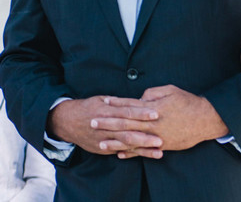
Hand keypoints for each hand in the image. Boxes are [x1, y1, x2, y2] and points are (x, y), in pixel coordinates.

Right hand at [47, 96, 161, 156]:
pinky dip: (132, 154)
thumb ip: (120, 101)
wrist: (66, 122)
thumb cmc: (90, 107)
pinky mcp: (102, 148)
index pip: (126, 111)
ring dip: (142, 148)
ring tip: (158, 150)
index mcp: (105, 110)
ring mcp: (102, 139)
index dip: (141, 113)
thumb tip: (140, 100)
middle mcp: (104, 126)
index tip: (156, 114)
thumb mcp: (102, 99)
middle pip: (126, 131)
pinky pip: (119, 151)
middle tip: (160, 139)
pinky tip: (145, 155)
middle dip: (144, 136)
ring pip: (124, 144)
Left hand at [100, 85, 227, 158]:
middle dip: (108, 122)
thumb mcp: (172, 90)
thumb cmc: (189, 102)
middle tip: (92, 122)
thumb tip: (141, 98)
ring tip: (100, 141)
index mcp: (153, 108)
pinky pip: (143, 150)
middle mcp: (152, 123)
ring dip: (114, 140)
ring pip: (132, 139)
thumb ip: (153, 92)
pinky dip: (131, 152)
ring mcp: (156, 136)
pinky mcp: (162, 145)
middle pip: (126, 123)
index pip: (130, 105)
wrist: (205, 120)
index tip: (103, 102)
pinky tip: (119, 153)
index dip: (116, 103)